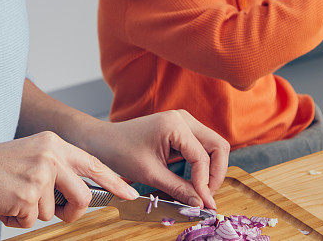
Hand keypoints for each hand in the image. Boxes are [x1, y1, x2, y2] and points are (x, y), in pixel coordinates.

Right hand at [0, 131, 138, 227]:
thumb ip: (57, 169)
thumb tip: (82, 194)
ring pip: (54, 212)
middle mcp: (51, 155)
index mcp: (54, 143)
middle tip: (55, 211)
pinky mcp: (26, 194)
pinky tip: (3, 202)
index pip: (93, 164)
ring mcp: (39, 174)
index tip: (131, 193)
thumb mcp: (32, 156)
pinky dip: (16, 219)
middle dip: (71, 212)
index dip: (114, 181)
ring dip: (33, 213)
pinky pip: (31, 221)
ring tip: (13, 196)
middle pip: (83, 196)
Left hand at [86, 110, 229, 209]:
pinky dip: (203, 164)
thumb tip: (201, 203)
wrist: (103, 141)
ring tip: (200, 190)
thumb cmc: (120, 152)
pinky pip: (202, 146)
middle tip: (206, 196)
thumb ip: (179, 189)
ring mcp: (184, 122)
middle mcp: (183, 118)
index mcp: (175, 124)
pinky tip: (194, 180)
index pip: (203, 157)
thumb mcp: (150, 174)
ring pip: (214, 146)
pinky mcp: (181, 129)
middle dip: (216, 173)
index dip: (205, 183)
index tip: (203, 203)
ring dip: (212, 169)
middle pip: (219, 146)